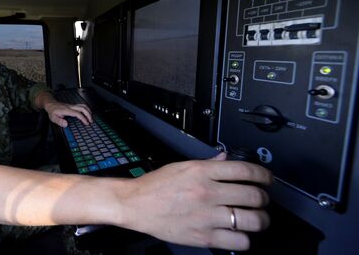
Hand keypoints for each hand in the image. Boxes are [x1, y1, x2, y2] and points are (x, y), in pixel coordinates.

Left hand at [43, 101, 92, 126]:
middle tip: (91, 121)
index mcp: (67, 110)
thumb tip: (66, 124)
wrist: (51, 104)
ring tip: (91, 118)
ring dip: (89, 111)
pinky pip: (82, 106)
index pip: (77, 113)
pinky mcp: (73, 105)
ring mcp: (73, 105)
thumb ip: (59, 121)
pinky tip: (87, 114)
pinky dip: (87, 110)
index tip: (86, 123)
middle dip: (88, 115)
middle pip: (83, 108)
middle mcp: (71, 107)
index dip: (83, 118)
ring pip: (83, 106)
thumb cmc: (52, 111)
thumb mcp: (53, 118)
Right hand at [117, 153, 272, 250]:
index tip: (267, 179)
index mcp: (202, 172)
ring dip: (260, 219)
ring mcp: (207, 216)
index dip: (263, 175)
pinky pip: (239, 241)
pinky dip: (244, 239)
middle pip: (253, 196)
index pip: (245, 170)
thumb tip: (226, 159)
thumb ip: (208, 164)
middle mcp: (207, 193)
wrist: (135, 205)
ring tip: (257, 218)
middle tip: (261, 200)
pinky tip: (240, 233)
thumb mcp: (182, 166)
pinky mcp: (204, 237)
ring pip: (252, 220)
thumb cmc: (155, 186)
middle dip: (263, 198)